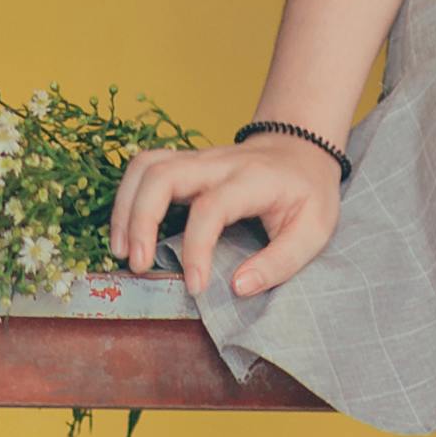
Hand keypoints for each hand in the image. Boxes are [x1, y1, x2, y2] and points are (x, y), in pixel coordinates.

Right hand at [107, 133, 342, 301]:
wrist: (301, 149)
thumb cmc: (308, 193)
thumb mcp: (314, 230)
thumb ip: (280, 262)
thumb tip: (238, 288)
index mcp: (252, 179)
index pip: (211, 208)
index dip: (196, 249)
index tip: (196, 287)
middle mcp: (218, 163)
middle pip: (163, 174)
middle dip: (140, 220)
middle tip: (139, 264)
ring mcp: (197, 159)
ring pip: (145, 165)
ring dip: (125, 207)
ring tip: (121, 251)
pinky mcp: (184, 163)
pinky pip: (144, 167)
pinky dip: (127, 196)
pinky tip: (125, 231)